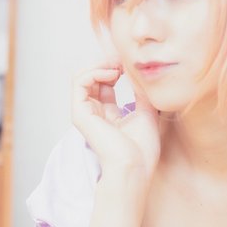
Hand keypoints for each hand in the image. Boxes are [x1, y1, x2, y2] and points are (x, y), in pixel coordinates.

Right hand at [70, 62, 159, 183]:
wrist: (135, 167)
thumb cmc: (142, 150)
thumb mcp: (147, 112)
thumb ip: (141, 92)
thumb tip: (141, 73)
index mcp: (108, 114)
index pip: (105, 83)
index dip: (116, 68)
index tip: (131, 63)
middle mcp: (94, 113)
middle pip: (92, 77)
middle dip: (108, 62)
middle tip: (124, 59)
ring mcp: (85, 113)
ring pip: (82, 76)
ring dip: (100, 64)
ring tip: (117, 65)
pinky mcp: (80, 114)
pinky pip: (79, 82)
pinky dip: (94, 71)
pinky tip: (112, 73)